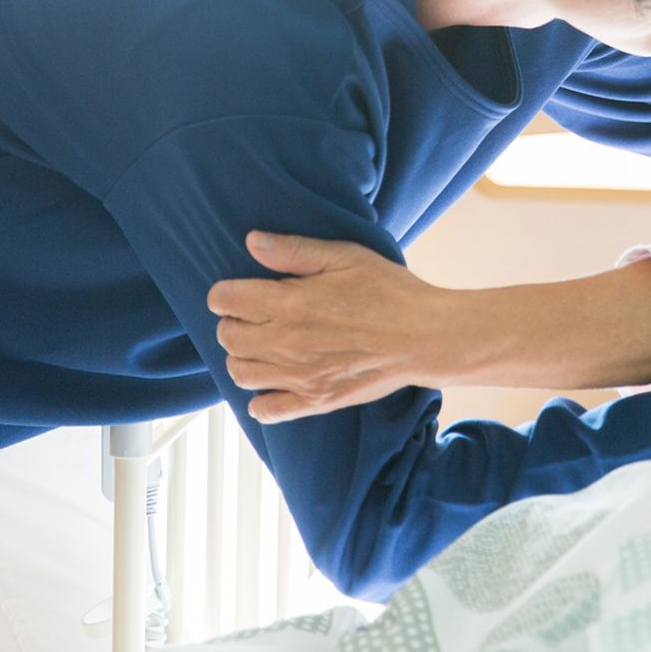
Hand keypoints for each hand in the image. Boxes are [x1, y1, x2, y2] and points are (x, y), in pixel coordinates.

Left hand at [208, 230, 463, 422]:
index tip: (240, 290)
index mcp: (289, 303)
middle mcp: (286, 342)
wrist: (425, 336)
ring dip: (242, 356)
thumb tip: (252, 241)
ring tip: (262, 344)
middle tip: (254, 314)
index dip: (226, 291)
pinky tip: (274, 382)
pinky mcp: (316, 400)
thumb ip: (296, 251)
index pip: (225, 299)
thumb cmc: (390, 291)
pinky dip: (260, 400)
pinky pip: (268, 410)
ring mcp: (298, 376)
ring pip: (240, 372)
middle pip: (228, 336)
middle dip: (232, 321)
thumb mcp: (346, 257)